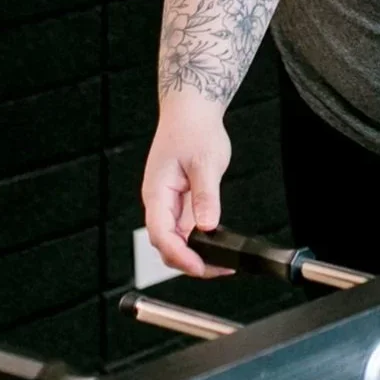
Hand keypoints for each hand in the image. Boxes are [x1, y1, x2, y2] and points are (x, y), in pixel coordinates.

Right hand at [141, 95, 234, 277]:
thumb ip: (206, 196)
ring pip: (176, 237)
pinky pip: (185, 226)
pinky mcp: (180, 198)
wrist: (191, 110)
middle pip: (166, 243)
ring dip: (195, 253)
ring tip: (222, 262)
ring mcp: (169, 200)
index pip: (161, 235)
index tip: (200, 267)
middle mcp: (159, 201)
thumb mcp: (205, 162)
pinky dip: (199, 239)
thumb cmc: (193, 129)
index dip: (179, 256)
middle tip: (219, 269)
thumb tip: (207, 225)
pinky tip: (216, 243)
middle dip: (189, 262)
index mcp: (157, 192)